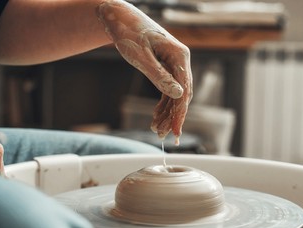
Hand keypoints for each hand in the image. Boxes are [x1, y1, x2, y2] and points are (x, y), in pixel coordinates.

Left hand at [97, 0, 192, 143]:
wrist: (117, 16)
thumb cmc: (128, 32)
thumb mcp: (141, 57)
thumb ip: (159, 76)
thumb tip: (179, 96)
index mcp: (179, 56)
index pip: (185, 90)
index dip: (180, 113)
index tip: (176, 131)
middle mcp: (180, 60)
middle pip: (181, 95)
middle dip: (172, 117)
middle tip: (163, 135)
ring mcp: (173, 64)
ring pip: (174, 94)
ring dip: (166, 113)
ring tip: (156, 130)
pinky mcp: (164, 66)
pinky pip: (166, 89)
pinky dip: (162, 104)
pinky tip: (156, 116)